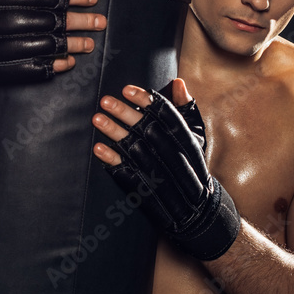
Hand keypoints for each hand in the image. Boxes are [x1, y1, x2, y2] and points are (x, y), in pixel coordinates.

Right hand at [0, 0, 106, 82]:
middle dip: (79, 22)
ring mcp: (0, 47)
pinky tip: (69, 62)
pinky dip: (55, 66)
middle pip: (51, 21)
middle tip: (99, 22)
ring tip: (89, 43)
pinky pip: (33, 68)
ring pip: (46, 45)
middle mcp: (1, 21)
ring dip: (72, 45)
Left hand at [92, 79, 240, 260]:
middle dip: (125, 113)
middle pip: (146, 129)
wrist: (196, 210)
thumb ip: (184, 109)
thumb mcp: (194, 136)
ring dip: (113, 133)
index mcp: (186, 141)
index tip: (127, 89)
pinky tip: (99, 148)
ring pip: (134, 149)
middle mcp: (173, 156)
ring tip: (97, 118)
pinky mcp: (146, 190)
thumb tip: (178, 83)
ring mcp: (159, 174)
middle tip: (105, 100)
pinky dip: (112, 161)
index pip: (166, 114)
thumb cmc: (192, 166)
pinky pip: (127, 173)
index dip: (145, 100)